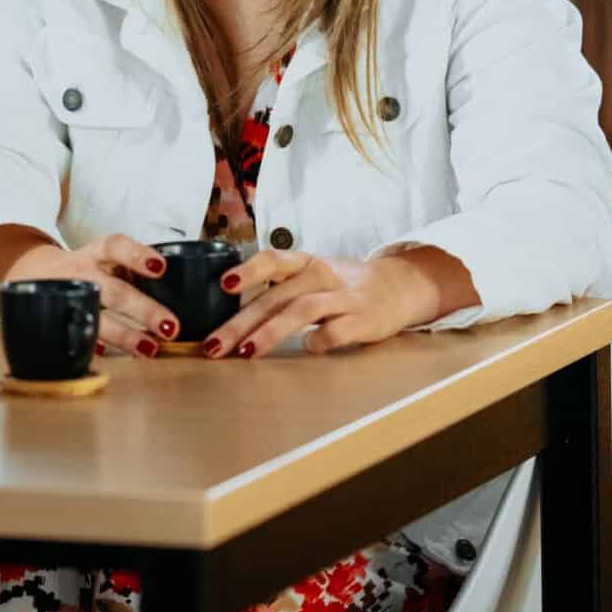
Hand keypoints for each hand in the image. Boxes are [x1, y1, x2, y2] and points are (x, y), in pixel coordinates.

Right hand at [3, 234, 181, 358]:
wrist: (28, 273)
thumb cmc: (82, 268)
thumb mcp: (99, 258)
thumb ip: (128, 269)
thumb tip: (182, 287)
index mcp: (94, 254)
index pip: (114, 246)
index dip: (137, 255)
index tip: (161, 268)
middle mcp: (80, 274)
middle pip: (113, 290)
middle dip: (143, 310)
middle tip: (171, 327)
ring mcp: (69, 298)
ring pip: (97, 317)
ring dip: (125, 336)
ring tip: (150, 349)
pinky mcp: (60, 319)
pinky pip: (80, 335)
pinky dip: (98, 346)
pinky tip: (117, 357)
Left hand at [199, 249, 467, 358]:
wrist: (398, 287)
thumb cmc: (342, 286)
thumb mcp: (311, 276)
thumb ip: (278, 289)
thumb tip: (228, 312)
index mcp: (306, 262)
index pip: (273, 259)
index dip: (248, 270)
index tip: (223, 285)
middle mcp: (322, 275)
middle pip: (275, 297)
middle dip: (240, 323)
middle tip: (213, 345)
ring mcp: (343, 297)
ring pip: (301, 311)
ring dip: (269, 332)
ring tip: (245, 352)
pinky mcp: (363, 319)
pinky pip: (336, 331)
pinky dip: (319, 341)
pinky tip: (307, 349)